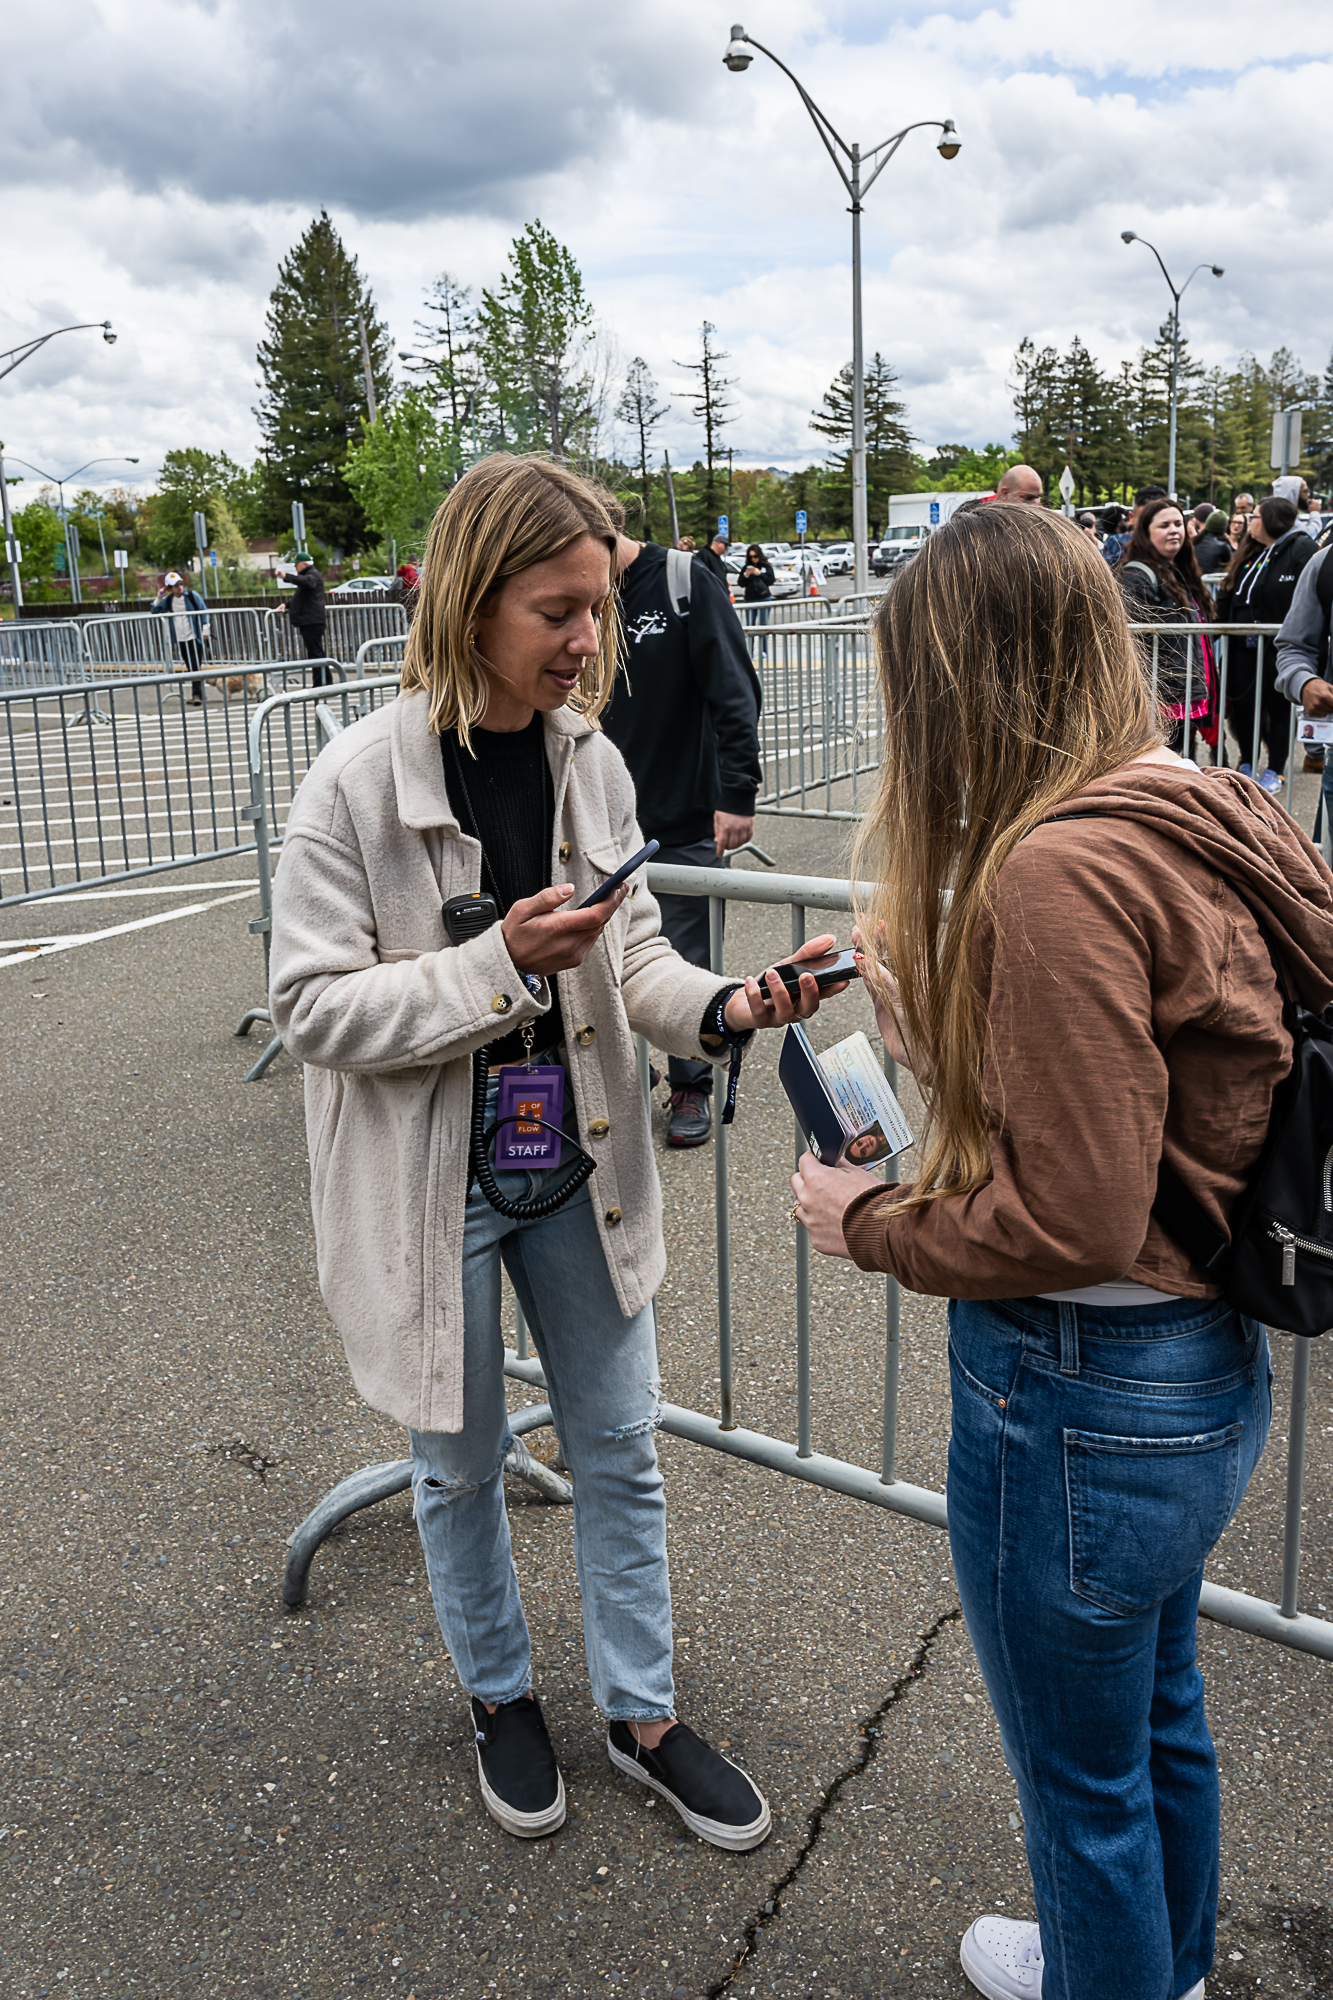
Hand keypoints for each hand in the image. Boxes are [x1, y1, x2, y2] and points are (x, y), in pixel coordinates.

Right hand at [501, 882, 627, 977]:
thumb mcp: (522, 909)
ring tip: (606, 901)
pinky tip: (591, 919)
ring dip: (602, 917)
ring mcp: (573, 955)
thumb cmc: (514, 935)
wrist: (509, 963)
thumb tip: (569, 889)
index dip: (611, 901)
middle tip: (617, 890)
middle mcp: (569, 944)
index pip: (595, 915)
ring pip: (597, 932)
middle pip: (600, 923)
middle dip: (611, 905)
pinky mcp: (574, 961)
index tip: (618, 888)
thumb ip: (547, 897)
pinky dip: (594, 928)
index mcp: (558, 928)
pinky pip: (590, 941)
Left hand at [714, 810, 753, 856]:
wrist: (737, 797)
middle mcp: (735, 829)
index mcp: (725, 827)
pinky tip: (740, 838)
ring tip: (733, 841)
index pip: (722, 843)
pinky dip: (743, 841)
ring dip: (735, 845)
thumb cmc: (726, 807)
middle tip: (726, 845)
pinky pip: (748, 838)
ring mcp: (743, 828)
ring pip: (740, 843)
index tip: (719, 854)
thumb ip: (717, 830)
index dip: (720, 851)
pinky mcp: (750, 826)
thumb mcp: (717, 818)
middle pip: (732, 845)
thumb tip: (717, 841)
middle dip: (727, 847)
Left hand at [722, 933, 847, 1031]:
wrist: (744, 1003)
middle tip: (806, 976)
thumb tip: (829, 939)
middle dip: (809, 992)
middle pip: (809, 1007)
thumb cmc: (769, 986)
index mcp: (805, 997)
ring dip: (780, 991)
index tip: (842, 980)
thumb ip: (808, 954)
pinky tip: (752, 981)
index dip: (834, 988)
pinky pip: (759, 1011)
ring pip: (785, 1010)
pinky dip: (755, 995)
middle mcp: (795, 1010)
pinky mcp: (760, 1020)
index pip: (824, 993)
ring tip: (773, 974)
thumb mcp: (788, 966)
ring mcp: (778, 1017)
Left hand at [790, 1152, 870, 1257]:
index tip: (818, 1161)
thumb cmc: (872, 1200)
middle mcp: (807, 1199)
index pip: (804, 1160)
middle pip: (796, 1182)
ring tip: (832, 1206)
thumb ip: (838, 1163)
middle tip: (824, 1181)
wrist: (882, 1230)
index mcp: (816, 1178)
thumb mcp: (856, 1172)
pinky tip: (838, 1223)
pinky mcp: (816, 1239)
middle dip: (807, 1178)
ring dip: (811, 1203)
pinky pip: (813, 1227)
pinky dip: (821, 1224)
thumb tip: (832, 1157)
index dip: (813, 1159)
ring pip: (801, 1206)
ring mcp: (810, 1221)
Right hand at [851, 925, 912, 1068]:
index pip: (903, 945)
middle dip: (874, 937)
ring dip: (866, 951)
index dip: (889, 931)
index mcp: (918, 974)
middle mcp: (906, 980)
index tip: (877, 919)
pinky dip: (863, 971)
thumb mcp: (900, 998)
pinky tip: (856, 960)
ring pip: (877, 965)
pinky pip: (871, 983)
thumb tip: (863, 958)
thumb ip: (880, 978)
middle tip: (861, 921)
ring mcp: (894, 991)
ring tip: (856, 934)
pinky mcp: (884, 1004)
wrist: (925, 1056)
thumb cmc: (927, 1028)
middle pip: (887, 952)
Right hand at [1301, 677, 1332, 718]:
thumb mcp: (1330, 687)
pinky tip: (1320, 706)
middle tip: (1330, 701)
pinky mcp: (1310, 712)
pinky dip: (1323, 711)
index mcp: (1324, 696)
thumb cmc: (1318, 686)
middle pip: (1332, 710)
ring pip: (1328, 713)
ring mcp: (1313, 709)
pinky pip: (1322, 715)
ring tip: (1325, 702)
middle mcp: (1318, 703)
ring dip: (1329, 709)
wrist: (1305, 687)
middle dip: (1332, 706)